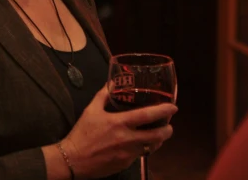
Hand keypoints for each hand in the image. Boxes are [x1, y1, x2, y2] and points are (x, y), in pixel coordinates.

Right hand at [62, 84, 177, 178]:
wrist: (74, 159)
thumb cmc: (82, 133)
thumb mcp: (90, 110)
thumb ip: (103, 96)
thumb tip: (112, 84)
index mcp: (119, 123)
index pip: (147, 115)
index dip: (163, 110)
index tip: (173, 107)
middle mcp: (127, 139)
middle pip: (157, 135)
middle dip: (167, 130)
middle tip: (169, 125)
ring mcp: (129, 153)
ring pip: (152, 147)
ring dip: (159, 140)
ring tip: (158, 134)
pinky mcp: (126, 164)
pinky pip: (140, 155)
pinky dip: (144, 148)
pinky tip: (140, 144)